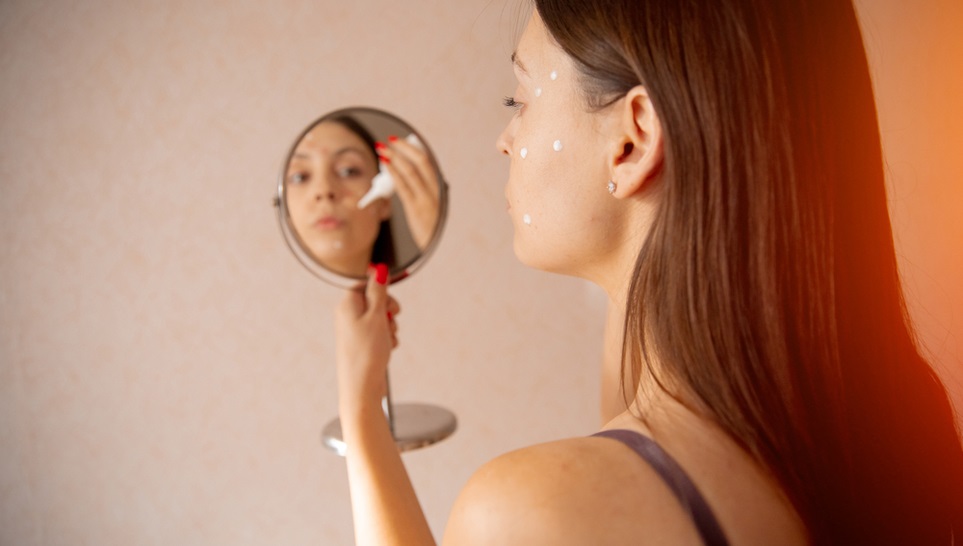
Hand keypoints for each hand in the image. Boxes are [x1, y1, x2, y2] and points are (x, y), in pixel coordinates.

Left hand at [335, 263, 400, 414]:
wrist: (361, 387)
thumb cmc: (367, 353)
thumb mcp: (376, 317)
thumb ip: (379, 291)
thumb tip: (378, 268)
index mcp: (347, 305)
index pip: (365, 284)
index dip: (381, 291)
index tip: (390, 304)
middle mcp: (348, 316)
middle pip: (374, 300)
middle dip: (388, 310)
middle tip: (391, 320)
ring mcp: (354, 331)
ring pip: (379, 318)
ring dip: (389, 326)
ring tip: (388, 339)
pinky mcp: (361, 344)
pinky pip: (378, 333)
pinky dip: (386, 338)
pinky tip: (387, 348)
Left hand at [377, 136, 440, 250]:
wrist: (434, 248)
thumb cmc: (429, 229)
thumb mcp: (430, 207)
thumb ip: (421, 192)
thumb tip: (402, 177)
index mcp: (438, 189)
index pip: (428, 162)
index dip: (414, 149)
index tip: (402, 141)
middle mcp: (434, 191)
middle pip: (421, 161)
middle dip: (404, 148)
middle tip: (390, 139)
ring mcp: (426, 199)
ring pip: (411, 171)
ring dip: (395, 157)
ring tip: (382, 149)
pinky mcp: (416, 208)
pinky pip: (404, 186)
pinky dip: (394, 173)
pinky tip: (386, 165)